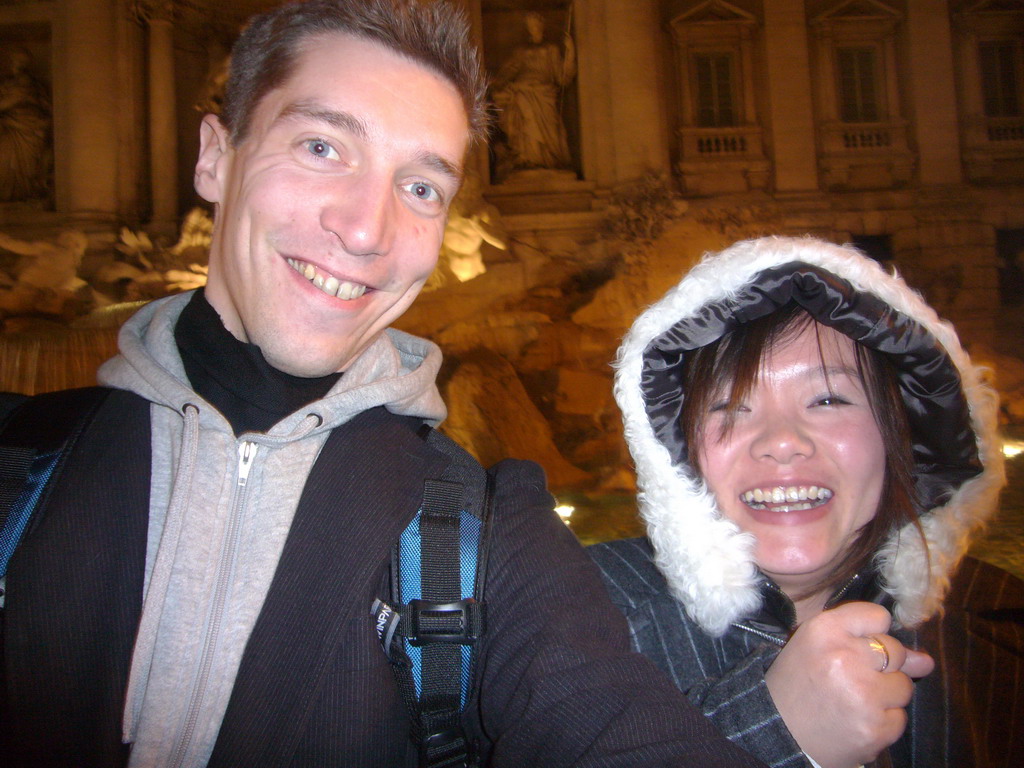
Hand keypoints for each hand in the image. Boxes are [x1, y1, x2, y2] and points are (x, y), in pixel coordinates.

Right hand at [764, 601, 933, 767]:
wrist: (779, 733)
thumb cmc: (798, 684)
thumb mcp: (816, 646)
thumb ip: (866, 639)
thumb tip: (925, 660)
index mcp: (824, 630)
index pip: (878, 616)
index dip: (870, 634)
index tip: (856, 648)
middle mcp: (845, 657)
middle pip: (895, 651)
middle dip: (881, 667)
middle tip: (850, 680)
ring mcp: (864, 694)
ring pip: (903, 686)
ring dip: (885, 695)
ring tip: (853, 702)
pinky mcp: (876, 728)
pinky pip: (899, 717)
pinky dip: (883, 722)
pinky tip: (857, 721)